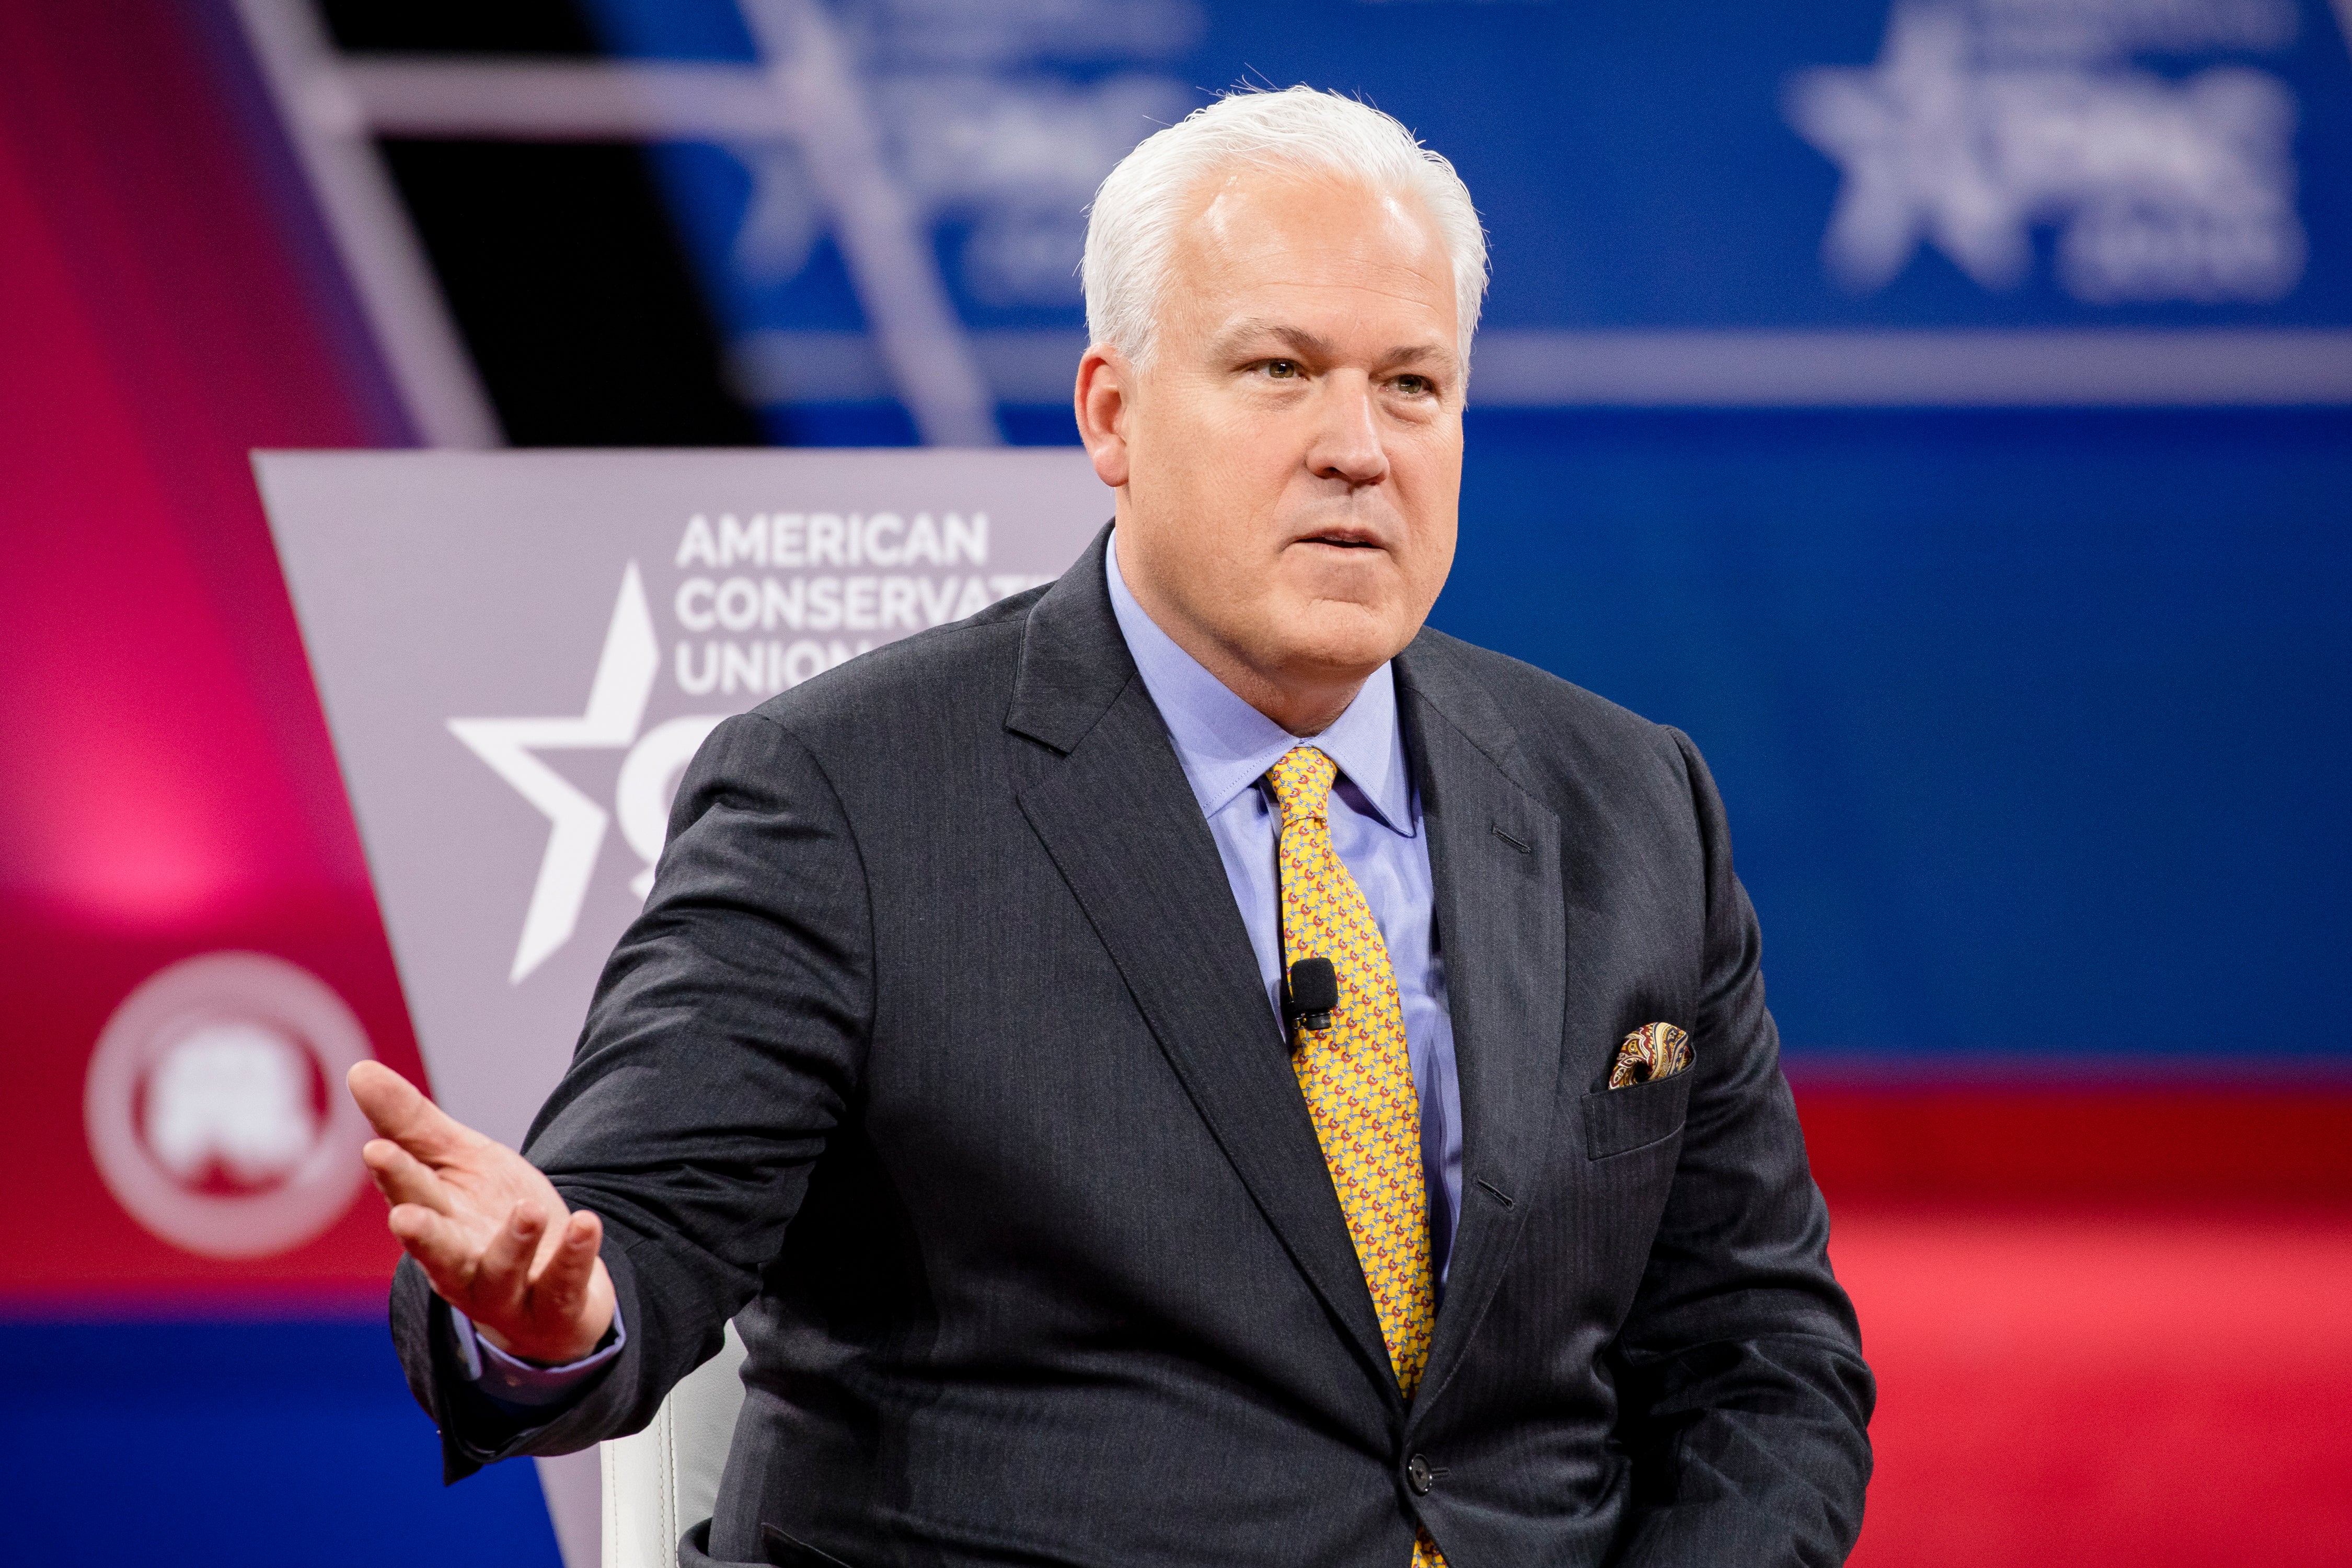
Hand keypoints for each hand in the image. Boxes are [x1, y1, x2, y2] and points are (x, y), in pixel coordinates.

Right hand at [348, 1061, 616, 1364]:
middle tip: (404, 1218)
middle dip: (421, 1235)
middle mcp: (460, 1263)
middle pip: (437, 1249)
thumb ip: (412, 1124)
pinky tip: (585, 1222)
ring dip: (513, 1245)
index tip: (376, 1149)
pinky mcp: (553, 1305)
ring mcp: (506, 1290)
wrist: (549, 1284)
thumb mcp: (459, 1161)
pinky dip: (574, 1255)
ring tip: (529, 1209)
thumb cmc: (490, 1215)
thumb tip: (358, 1070)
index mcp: (434, 1220)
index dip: (393, 1174)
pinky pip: (563, 1284)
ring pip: (500, 1273)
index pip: (409, 1194)